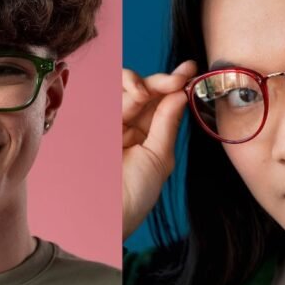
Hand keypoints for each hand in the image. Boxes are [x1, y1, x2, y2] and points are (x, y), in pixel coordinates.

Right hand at [123, 60, 196, 240]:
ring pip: (124, 90)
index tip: (190, 71)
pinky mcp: (94, 124)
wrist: (106, 213)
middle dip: (161, 80)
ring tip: (148, 93)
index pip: (161, 103)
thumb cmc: (135, 195)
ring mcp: (111, 126)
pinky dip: (124, 88)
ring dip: (142, 83)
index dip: (175, 85)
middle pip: (144, 91)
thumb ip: (168, 123)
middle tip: (178, 77)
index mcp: (148, 136)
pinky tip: (137, 92)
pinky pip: (108, 97)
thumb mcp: (160, 158)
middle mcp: (129, 128)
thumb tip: (180, 93)